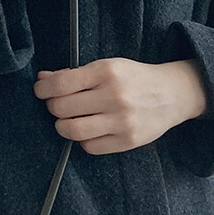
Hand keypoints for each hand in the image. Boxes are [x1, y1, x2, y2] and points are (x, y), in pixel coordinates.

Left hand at [33, 58, 208, 154]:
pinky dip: (82, 141)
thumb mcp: (107, 67)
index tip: (41, 91)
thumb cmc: (134, 78)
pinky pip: (90, 147)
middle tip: (58, 105)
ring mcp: (122, 121)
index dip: (43, 89)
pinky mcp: (128, 141)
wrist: (173, 94)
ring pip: (72, 130)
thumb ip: (74, 74)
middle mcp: (114, 96)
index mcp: (106, 72)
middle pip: (62, 108)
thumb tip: (43, 79)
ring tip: (68, 120)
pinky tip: (88, 131)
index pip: (61, 84)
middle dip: (53, 107)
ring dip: (62, 126)